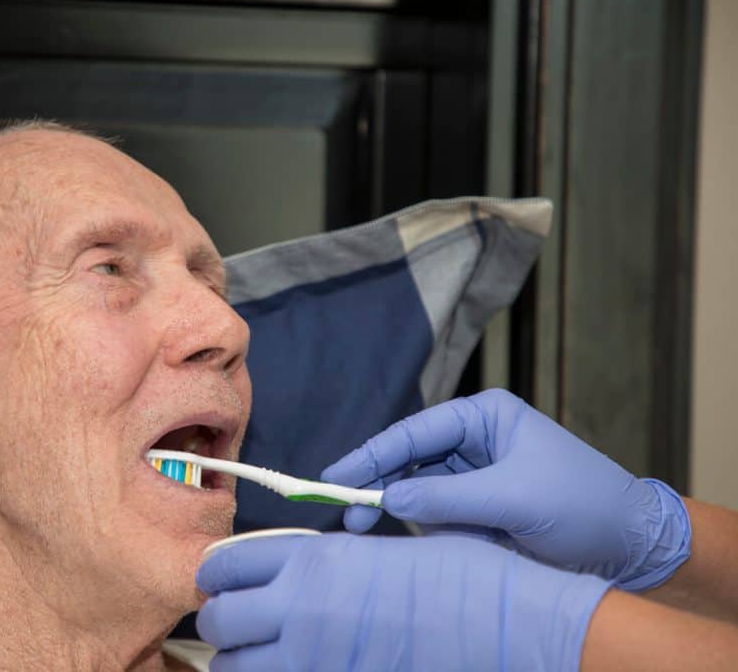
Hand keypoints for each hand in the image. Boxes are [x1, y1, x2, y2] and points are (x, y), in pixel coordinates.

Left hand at [196, 533, 610, 671]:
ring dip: (237, 663)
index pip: (227, 564)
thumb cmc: (459, 577)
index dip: (214, 574)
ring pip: (234, 669)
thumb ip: (324, 564)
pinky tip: (289, 670)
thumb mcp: (379, 551)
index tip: (216, 582)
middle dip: (218, 622)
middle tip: (231, 625)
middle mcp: (302, 608)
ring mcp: (316, 658)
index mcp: (314, 559)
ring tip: (255, 658)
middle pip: (218, 619)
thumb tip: (289, 577)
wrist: (508, 623)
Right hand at [321, 388, 690, 588]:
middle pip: (408, 458)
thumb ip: (447, 497)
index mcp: (484, 416)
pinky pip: (434, 513)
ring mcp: (472, 475)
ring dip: (391, 506)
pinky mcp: (475, 508)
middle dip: (376, 481)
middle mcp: (473, 440)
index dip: (372, 453)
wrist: (628, 546)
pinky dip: (415, 525)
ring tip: (362, 527)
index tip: (335, 475)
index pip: (415, 432)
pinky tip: (395, 533)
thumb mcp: (513, 497)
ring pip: (415, 488)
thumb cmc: (582, 504)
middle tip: (343, 510)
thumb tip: (389, 496)